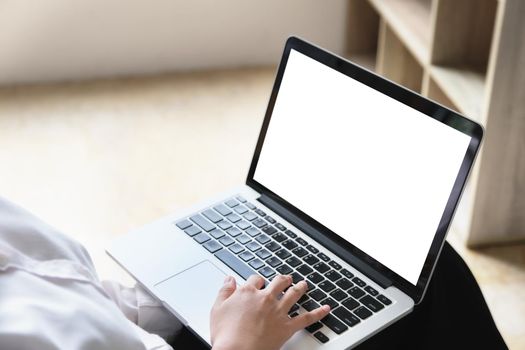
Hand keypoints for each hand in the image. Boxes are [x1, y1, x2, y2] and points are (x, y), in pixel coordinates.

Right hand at [210, 274, 329, 349]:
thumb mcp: (217, 309)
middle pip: (278, 282)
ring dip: (300, 288)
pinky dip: (318, 313)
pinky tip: (325, 308)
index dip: (257, 280)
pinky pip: (307, 317)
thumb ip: (224, 292)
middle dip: (283, 279)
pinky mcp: (287, 326)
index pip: (255, 279)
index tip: (258, 282)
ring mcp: (278, 311)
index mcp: (247, 292)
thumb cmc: (226, 335)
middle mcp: (265, 298)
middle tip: (286, 278)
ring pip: (293, 294)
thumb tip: (229, 280)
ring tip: (304, 284)